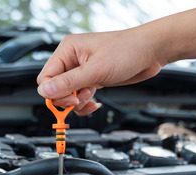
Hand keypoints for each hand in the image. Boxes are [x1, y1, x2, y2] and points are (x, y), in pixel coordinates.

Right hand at [37, 28, 166, 115]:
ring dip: (77, 103)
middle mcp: (72, 59)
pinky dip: (85, 104)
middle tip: (80, 100)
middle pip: (55, 88)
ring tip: (91, 98)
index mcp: (67, 50)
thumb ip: (69, 83)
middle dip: (66, 99)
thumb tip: (45, 91)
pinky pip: (79, 97)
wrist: (150, 52)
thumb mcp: (96, 70)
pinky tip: (95, 103)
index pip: (46, 77)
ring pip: (67, 95)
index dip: (54, 93)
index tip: (70, 101)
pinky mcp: (92, 79)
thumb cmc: (127, 50)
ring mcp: (82, 70)